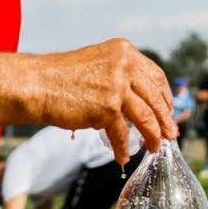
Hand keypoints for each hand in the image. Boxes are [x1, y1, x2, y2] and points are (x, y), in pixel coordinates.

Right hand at [31, 39, 174, 162]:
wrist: (36, 84)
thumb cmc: (60, 78)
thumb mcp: (97, 64)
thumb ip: (120, 76)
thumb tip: (140, 102)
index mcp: (124, 51)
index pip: (156, 75)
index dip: (165, 96)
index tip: (168, 110)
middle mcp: (124, 65)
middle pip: (155, 97)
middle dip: (165, 120)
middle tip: (171, 134)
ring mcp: (117, 86)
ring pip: (146, 117)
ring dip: (153, 136)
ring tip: (155, 148)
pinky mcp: (107, 108)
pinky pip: (123, 133)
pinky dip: (124, 147)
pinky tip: (122, 156)